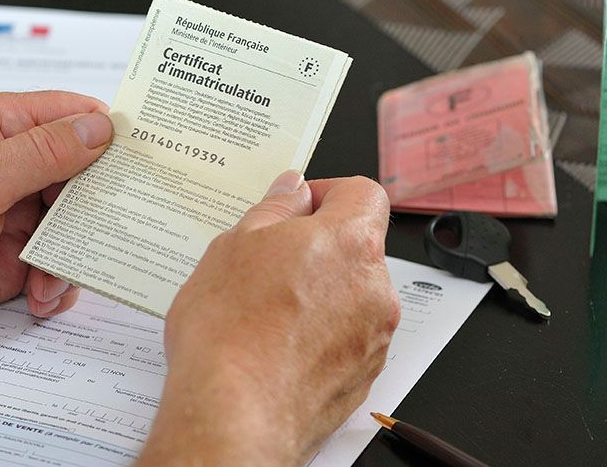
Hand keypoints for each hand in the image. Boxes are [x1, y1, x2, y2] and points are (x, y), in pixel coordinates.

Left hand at [0, 90, 113, 369]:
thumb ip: (42, 154)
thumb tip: (100, 127)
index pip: (70, 116)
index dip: (111, 131)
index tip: (151, 154)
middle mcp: (9, 170)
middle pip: (82, 176)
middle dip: (103, 204)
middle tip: (127, 227)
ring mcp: (10, 217)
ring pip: (73, 228)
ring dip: (77, 254)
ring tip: (57, 277)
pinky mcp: (7, 263)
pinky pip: (54, 269)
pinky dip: (56, 286)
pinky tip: (40, 299)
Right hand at [138, 172, 398, 466]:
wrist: (234, 415)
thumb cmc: (231, 332)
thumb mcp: (235, 244)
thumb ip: (275, 209)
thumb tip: (293, 191)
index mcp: (350, 242)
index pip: (364, 194)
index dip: (329, 193)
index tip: (298, 206)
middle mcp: (375, 288)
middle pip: (357, 248)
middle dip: (317, 247)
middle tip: (266, 260)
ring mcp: (373, 338)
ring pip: (351, 296)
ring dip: (318, 293)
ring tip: (263, 309)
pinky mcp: (362, 379)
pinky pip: (345, 339)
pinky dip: (319, 335)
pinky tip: (275, 344)